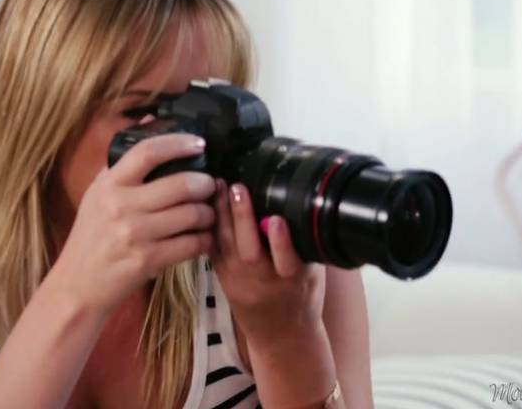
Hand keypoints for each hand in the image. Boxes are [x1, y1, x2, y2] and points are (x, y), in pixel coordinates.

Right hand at [49, 134, 215, 314]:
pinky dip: (204, 240)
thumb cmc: (90, 236)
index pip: (147, 152)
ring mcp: (136, 234)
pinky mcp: (148, 260)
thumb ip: (122, 162)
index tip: (199, 144)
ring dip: (208, 213)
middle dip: (205, 184)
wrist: (77, 284)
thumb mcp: (97, 194)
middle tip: (210, 185)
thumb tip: (150, 121)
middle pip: (180, 184)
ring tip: (208, 213)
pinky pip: (191, 244)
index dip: (178, 143)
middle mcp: (121, 206)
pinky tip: (203, 238)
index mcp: (109, 185)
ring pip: (191, 214)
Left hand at [209, 179, 326, 347]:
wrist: (280, 336)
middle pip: (250, 250)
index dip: (282, 241)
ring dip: (222, 214)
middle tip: (236, 187)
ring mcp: (239, 281)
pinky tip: (207, 203)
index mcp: (293, 281)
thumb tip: (304, 202)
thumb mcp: (314, 274)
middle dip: (242, 218)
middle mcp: (264, 282)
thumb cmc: (301, 298)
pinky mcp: (222, 278)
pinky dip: (209, 226)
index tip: (278, 218)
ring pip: (226, 247)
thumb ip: (307, 245)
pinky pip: (213, 250)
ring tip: (218, 185)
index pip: (288, 261)